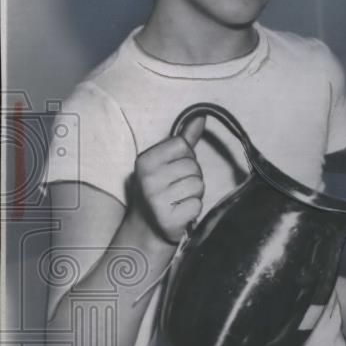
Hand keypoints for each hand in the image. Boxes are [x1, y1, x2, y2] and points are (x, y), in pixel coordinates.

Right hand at [132, 116, 205, 242]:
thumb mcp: (165, 163)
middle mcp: (147, 179)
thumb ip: (184, 141)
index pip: (183, 145)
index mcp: (145, 160)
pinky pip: (197, 205)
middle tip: (178, 189)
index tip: (175, 170)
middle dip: (192, 177)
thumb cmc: (160, 191)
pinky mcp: (168, 219)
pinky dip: (193, 209)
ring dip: (194, 194)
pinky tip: (180, 212)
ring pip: (198, 185)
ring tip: (179, 200)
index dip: (186, 157)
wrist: (147, 228)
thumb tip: (200, 116)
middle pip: (193, 166)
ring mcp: (156, 200)